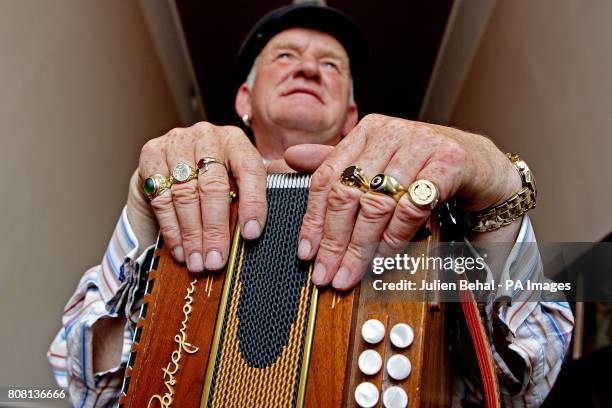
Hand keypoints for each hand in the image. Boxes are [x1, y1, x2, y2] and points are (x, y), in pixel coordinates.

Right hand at [127, 122, 267, 272]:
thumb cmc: (212, 181)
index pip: (250, 169)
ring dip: (191, 234)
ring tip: (197, 262)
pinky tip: (179, 250)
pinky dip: (171, 229)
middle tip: (216, 260)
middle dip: (215, 229)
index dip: (252, 203)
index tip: (251, 234)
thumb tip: (250, 236)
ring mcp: (177, 142)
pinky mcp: (151, 154)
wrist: (170, 169)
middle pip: (213, 186)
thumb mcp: (236, 184)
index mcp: (236, 140)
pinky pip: (161, 198)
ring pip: (185, 194)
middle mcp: (207, 136)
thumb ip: (245, 200)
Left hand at [293, 114, 521, 289]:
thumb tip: (288, 158)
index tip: (306, 252)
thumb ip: (335, 162)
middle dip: (335, 241)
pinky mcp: (447, 162)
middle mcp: (390, 133)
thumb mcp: (377, 161)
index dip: (313, 219)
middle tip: (326, 273)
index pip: (327, 178)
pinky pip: (412, 208)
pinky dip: (396, 236)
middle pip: (348, 193)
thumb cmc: (423, 165)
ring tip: (350, 274)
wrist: (478, 163)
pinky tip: (384, 257)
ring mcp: (420, 144)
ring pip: (377, 204)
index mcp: (366, 131)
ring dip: (361, 247)